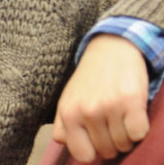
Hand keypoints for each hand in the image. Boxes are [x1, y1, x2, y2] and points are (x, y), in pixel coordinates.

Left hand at [52, 34, 149, 162]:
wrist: (110, 49)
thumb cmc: (89, 79)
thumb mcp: (68, 98)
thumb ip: (63, 124)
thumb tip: (63, 143)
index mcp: (68, 113)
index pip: (82, 155)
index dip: (93, 150)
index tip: (96, 139)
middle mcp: (87, 111)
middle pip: (106, 151)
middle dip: (111, 141)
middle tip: (110, 120)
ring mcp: (109, 106)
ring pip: (124, 144)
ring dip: (125, 135)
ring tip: (120, 114)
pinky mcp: (131, 101)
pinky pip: (139, 134)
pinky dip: (139, 128)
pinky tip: (132, 112)